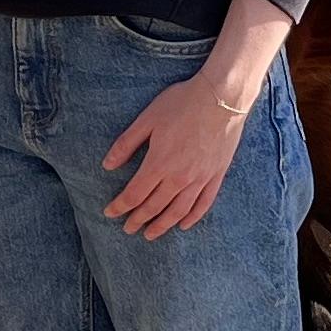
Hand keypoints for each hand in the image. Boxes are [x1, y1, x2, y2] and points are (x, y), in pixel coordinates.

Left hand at [103, 63, 257, 238]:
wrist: (222, 96)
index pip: (134, 194)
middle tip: (127, 229)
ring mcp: (200, 178)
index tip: (109, 213)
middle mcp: (179, 177)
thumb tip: (107, 165)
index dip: (120, 206)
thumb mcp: (147, 119)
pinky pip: (203, 204)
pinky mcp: (217, 175)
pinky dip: (192, 218)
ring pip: (178, 211)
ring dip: (162, 225)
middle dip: (137, 220)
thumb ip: (126, 144)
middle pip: (154, 207)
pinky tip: (183, 225)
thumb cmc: (182, 103)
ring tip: (150, 234)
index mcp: (159, 163)